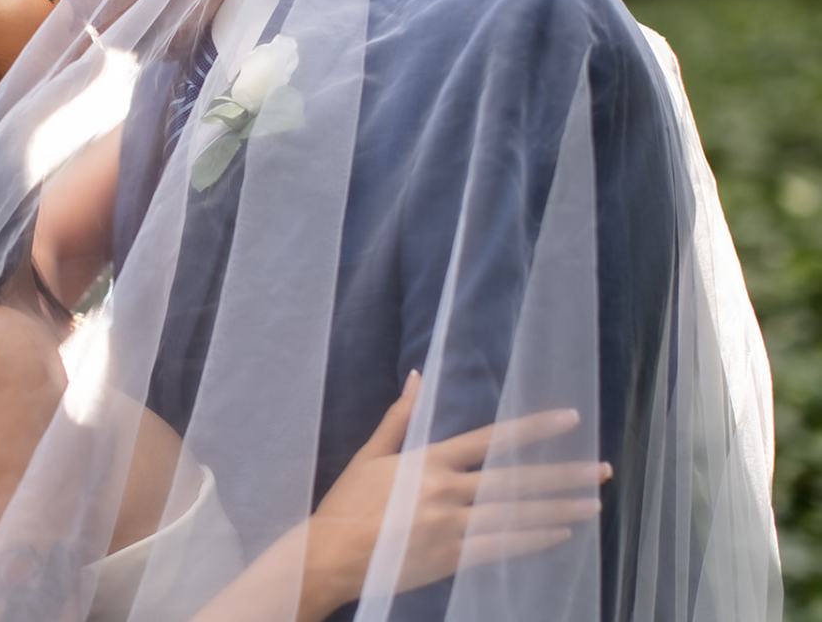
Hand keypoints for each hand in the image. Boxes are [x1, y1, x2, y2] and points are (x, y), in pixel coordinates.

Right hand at [305, 371, 610, 609]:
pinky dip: (533, 541)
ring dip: (559, 509)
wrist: (330, 555)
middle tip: (603, 469)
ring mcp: (450, 527)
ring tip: (594, 503)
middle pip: (514, 480)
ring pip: (516, 516)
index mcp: (427, 462)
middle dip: (563, 474)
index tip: (569, 419)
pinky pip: (500, 548)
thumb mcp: (370, 455)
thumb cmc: (347, 504)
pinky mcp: (450, 558)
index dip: (532, 429)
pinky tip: (560, 534)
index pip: (490, 440)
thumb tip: (418, 376)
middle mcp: (445, 491)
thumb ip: (400, 417)